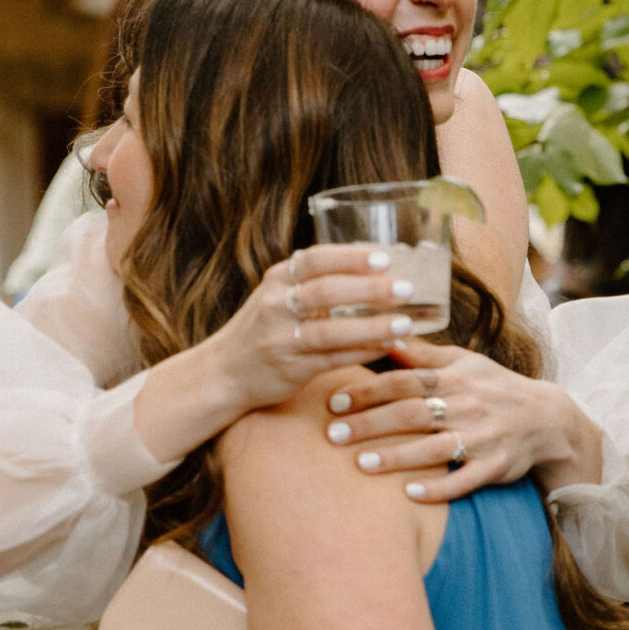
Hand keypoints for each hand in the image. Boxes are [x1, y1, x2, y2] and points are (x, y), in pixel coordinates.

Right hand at [135, 247, 453, 465]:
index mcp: (276, 279)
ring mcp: (280, 339)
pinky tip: (388, 347)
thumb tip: (375, 264)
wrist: (223, 372)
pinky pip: (332, 359)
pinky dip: (362, 352)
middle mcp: (275, 305)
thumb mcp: (279, 295)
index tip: (384, 257)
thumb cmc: (264, 329)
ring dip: (371, 326)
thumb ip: (315, 281)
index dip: (350, 257)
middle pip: (326, 292)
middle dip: (368, 289)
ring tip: (404, 323)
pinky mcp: (289, 369)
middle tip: (405, 288)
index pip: (315, 259)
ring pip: (331, 330)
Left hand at [319, 341, 601, 502]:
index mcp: (455, 378)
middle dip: (370, 424)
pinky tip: (410, 496)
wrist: (548, 419)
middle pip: (412, 413)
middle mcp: (467, 405)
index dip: (368, 390)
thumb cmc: (495, 387)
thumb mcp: (464, 362)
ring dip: (396, 456)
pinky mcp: (495, 466)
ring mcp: (482, 437)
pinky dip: (438, 488)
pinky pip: (464, 479)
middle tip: (333, 436)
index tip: (335, 400)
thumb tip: (385, 333)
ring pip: (434, 448)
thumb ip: (423, 356)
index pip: (404, 380)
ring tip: (361, 465)